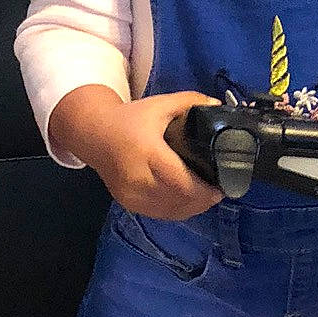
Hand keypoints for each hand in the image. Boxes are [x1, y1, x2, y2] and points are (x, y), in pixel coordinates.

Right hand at [48, 85, 224, 220]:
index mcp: (147, 153)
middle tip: (218, 190)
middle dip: (203, 199)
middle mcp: (138, 178)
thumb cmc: (130, 119)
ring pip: (171, 211)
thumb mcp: (160, 104)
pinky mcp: (129, 203)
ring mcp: (131, 195)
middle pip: (179, 200)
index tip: (223, 185)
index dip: (205, 189)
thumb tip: (218, 106)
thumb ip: (190, 102)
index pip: (181, 182)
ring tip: (207, 196)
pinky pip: (160, 214)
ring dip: (193, 207)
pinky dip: (177, 210)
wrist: (94, 134)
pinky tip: (188, 201)